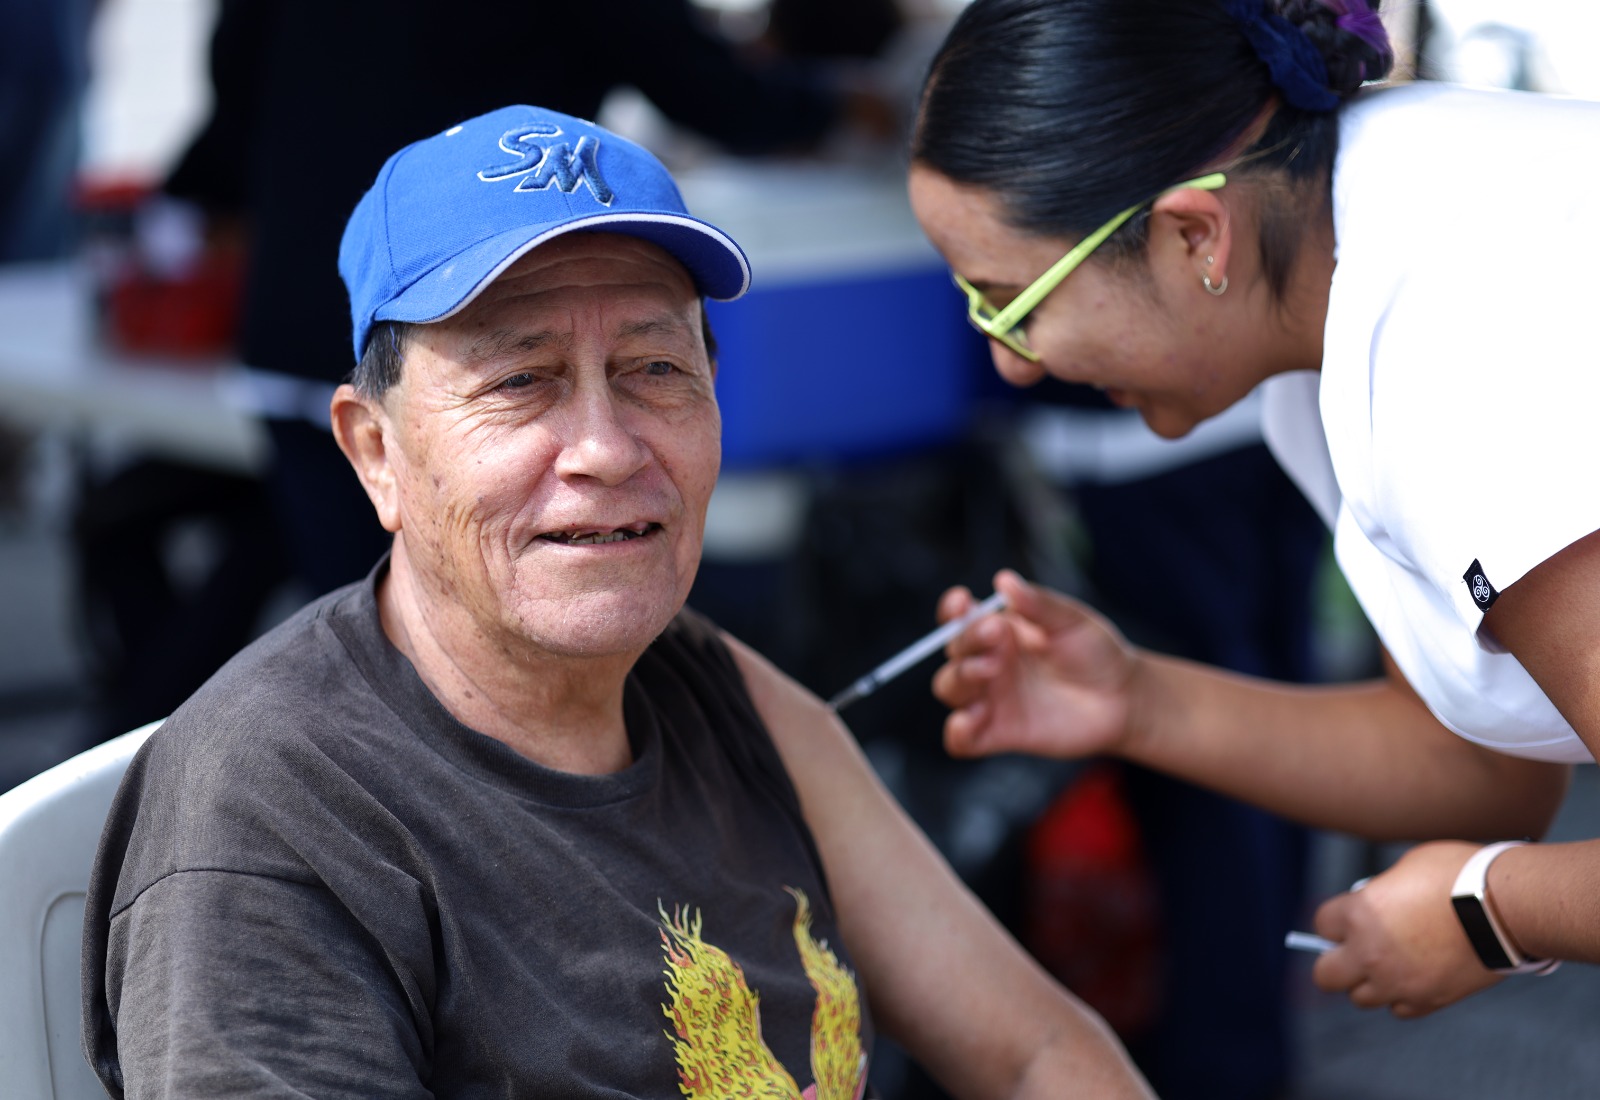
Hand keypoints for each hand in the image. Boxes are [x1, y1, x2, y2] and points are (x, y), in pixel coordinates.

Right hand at [931, 570, 1138, 760]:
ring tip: (990, 670)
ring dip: (961, 677)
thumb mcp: (1072, 620)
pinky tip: (969, 720)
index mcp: (999, 631)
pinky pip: (963, 739)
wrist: (1124, 699)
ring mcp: (991, 699)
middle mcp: (988, 662)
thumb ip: (1039, 604)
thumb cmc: (1096, 653)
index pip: (960, 618)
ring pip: (950, 688)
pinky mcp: (1000, 733)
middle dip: (967, 639)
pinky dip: (957, 732)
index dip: (953, 610)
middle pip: (954, 650)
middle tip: (996, 635)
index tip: (963, 602)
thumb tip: (1004, 580)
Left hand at [1311, 841, 1503, 1016]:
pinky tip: (1415, 978)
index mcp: (1360, 914)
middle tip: (1353, 951)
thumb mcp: (1407, 867)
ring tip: (1389, 965)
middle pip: (1326, 976)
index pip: (1322, 925)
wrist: (1509, 907)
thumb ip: (1380, 892)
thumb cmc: (1460, 874)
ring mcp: (1398, 982)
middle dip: (1336, 963)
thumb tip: (1372, 904)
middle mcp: (1370, 953)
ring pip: (1362, 998)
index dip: (1335, 921)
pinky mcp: (1428, 1000)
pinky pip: (1400, 1009)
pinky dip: (1402, 997)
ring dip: (1369, 982)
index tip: (1349, 917)